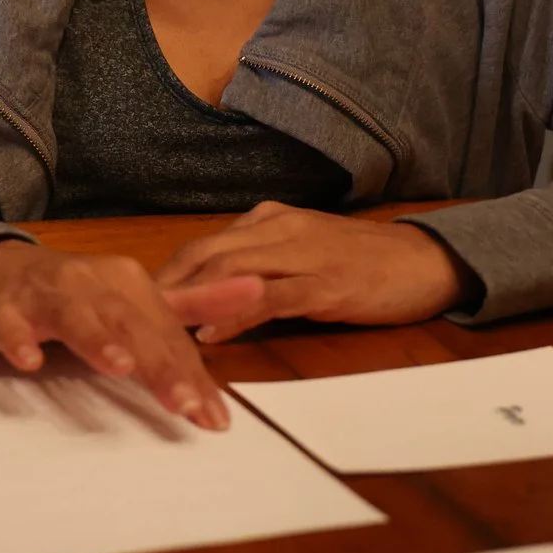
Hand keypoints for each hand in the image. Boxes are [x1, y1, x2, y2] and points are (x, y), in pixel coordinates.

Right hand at [0, 240, 263, 431]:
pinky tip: (29, 360)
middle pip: (130, 326)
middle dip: (157, 364)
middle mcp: (92, 285)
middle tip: (184, 404)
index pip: (167, 335)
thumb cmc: (77, 294)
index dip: (192, 375)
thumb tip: (258, 288)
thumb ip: (196, 302)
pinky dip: (19, 338)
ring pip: (74, 317)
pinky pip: (10, 323)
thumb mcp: (136, 298)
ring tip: (120, 366)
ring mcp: (45, 295)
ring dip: (96, 339)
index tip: (213, 418)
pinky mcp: (3, 308)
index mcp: (129, 285)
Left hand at [154, 203, 470, 340]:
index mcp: (269, 221)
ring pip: (230, 273)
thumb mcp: (302, 254)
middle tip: (126, 319)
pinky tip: (211, 332)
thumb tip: (212, 290)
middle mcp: (279, 229)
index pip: (203, 245)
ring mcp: (302, 255)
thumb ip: (260, 264)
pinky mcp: (325, 285)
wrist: (425, 259)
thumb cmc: (362, 261)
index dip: (166, 274)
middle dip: (164, 287)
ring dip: (189, 300)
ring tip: (155, 327)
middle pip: (205, 255)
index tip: (131, 302)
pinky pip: (270, 298)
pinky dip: (235, 314)